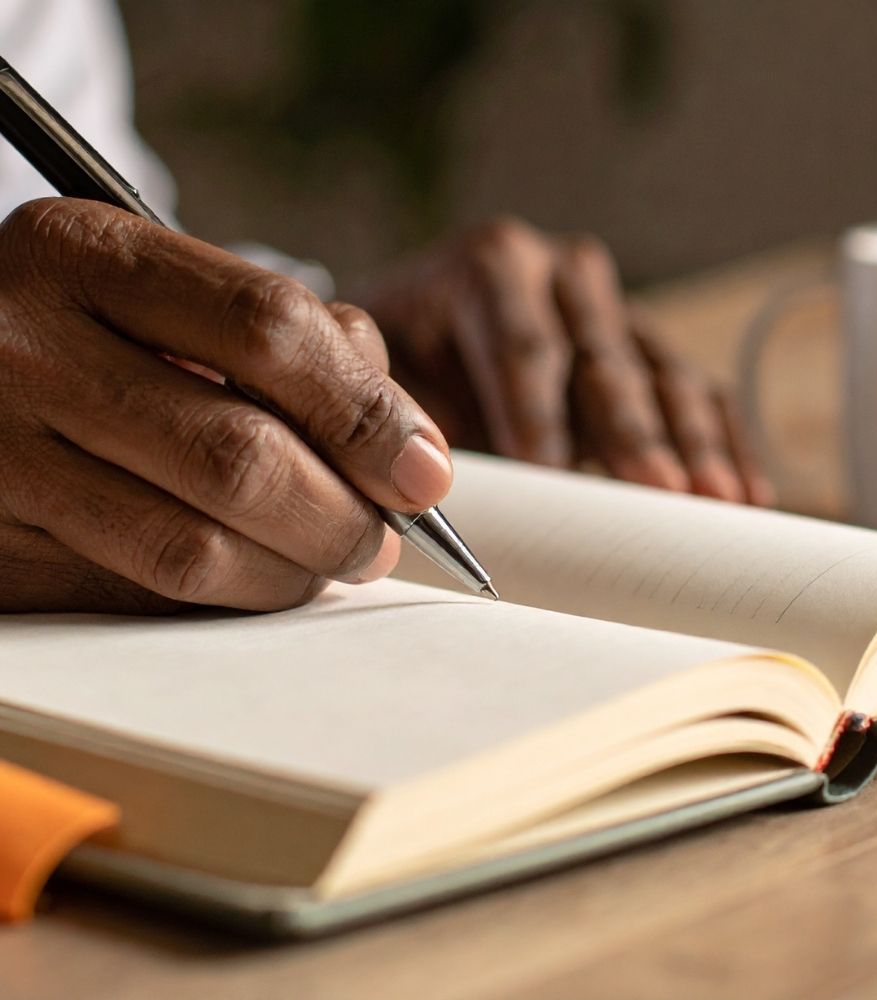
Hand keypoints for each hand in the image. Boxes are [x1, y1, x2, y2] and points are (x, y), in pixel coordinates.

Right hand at [0, 198, 451, 613]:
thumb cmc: (97, 332)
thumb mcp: (172, 293)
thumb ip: (293, 343)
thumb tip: (411, 454)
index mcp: (82, 253)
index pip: (267, 329)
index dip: (367, 413)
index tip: (425, 474)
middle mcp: (19, 346)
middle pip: (239, 457)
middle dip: (342, 517)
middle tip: (382, 540)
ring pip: (191, 548)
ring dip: (292, 573)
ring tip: (328, 562)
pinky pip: (137, 597)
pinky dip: (222, 598)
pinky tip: (250, 576)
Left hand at [359, 217, 772, 505]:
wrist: (428, 337)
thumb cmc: (406, 365)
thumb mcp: (385, 373)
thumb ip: (401, 412)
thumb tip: (425, 478)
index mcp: (491, 264)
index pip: (522, 343)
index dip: (537, 413)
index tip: (550, 476)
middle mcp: (564, 274)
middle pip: (605, 358)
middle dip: (632, 430)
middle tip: (658, 489)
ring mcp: (617, 311)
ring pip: (666, 374)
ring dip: (695, 442)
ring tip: (717, 499)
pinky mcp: (652, 351)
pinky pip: (702, 392)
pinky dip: (727, 442)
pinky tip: (749, 491)